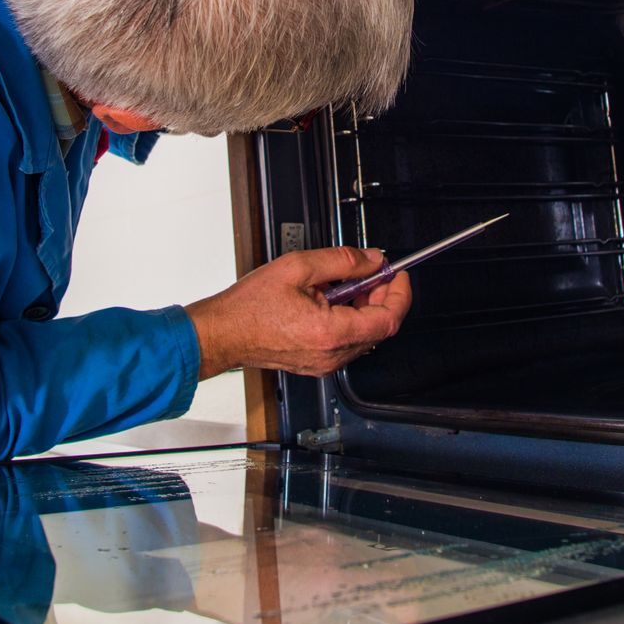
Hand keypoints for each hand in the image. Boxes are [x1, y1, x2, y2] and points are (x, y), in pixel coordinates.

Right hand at [185, 247, 412, 380]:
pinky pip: (347, 342)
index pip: (388, 319)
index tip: (397, 274)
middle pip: (379, 328)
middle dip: (381, 296)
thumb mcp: (298, 267)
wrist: (223, 333)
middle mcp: (332, 354)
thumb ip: (343, 261)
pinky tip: (330, 300)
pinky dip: (349, 319)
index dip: (400, 293)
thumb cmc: (249, 307)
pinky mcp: (317, 364)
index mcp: (331, 332)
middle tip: (371, 272)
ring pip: (364, 335)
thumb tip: (372, 260)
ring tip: (343, 284)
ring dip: (364, 307)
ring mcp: (325, 363)